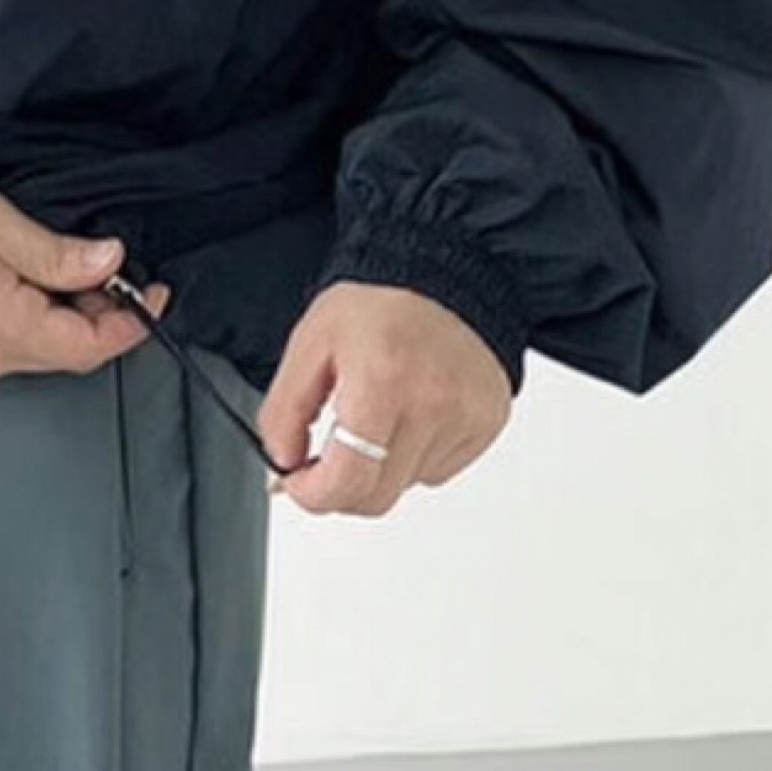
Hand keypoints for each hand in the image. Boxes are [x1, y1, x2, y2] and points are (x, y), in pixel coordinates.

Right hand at [0, 160, 172, 389]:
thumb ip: (57, 254)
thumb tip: (112, 263)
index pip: (87, 347)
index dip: (131, 324)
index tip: (156, 292)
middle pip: (60, 356)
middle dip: (98, 319)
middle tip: (112, 271)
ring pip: (29, 356)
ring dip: (59, 322)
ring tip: (67, 274)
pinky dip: (23, 328)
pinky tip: (21, 291)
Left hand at [256, 281, 514, 515]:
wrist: (445, 272)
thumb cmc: (379, 302)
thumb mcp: (311, 343)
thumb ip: (285, 409)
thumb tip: (284, 463)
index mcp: (383, 383)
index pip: (349, 481)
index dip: (313, 495)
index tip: (299, 482)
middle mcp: (431, 406)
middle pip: (377, 498)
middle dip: (342, 488)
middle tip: (327, 458)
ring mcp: (465, 419)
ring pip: (406, 484)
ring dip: (381, 466)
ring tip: (378, 412)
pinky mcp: (486, 425)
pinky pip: (438, 469)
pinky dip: (415, 454)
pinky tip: (410, 411)